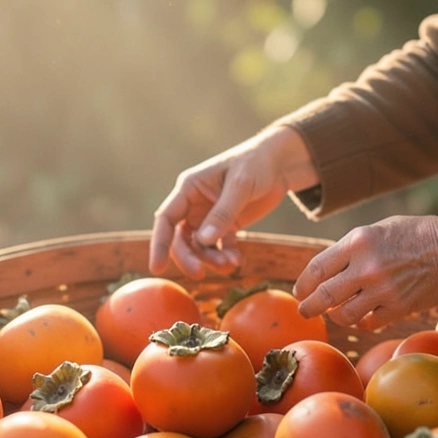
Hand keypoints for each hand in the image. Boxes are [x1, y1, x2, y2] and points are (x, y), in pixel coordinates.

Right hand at [150, 126, 318, 278]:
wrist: (280, 163)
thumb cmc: (256, 164)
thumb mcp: (240, 185)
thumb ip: (222, 213)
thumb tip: (203, 241)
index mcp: (189, 188)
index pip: (165, 218)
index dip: (159, 244)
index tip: (158, 268)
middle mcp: (195, 204)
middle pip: (181, 238)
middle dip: (189, 257)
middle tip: (200, 274)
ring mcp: (210, 217)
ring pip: (201, 247)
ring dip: (212, 259)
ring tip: (231, 263)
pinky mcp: (227, 225)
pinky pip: (220, 247)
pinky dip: (226, 257)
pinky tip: (237, 260)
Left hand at [293, 215, 437, 329]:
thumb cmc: (419, 234)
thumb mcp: (380, 229)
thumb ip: (353, 248)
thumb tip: (330, 270)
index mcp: (358, 241)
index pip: (318, 268)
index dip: (304, 283)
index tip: (300, 291)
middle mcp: (366, 266)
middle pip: (324, 296)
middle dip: (309, 307)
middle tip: (304, 311)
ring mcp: (382, 290)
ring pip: (345, 315)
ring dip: (338, 317)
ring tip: (337, 314)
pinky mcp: (399, 308)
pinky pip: (369, 324)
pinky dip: (363, 323)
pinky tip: (364, 318)